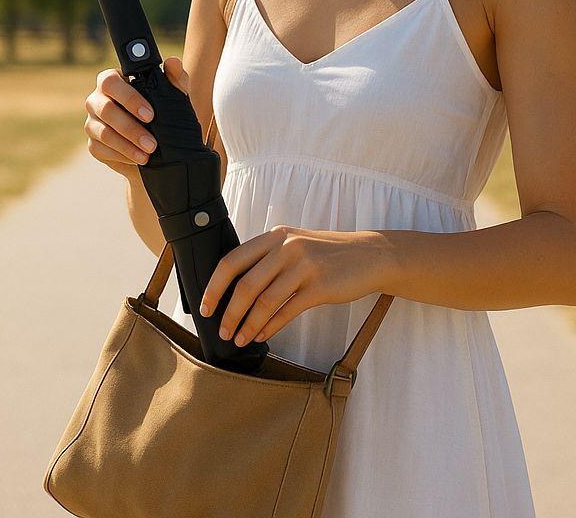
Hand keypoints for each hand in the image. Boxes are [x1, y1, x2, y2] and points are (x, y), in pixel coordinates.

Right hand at [84, 57, 190, 174]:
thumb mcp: (174, 97)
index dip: (129, 98)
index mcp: (113, 81)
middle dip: (130, 128)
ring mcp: (92, 122)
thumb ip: (175, 78)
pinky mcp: (93, 143)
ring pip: (103, 132)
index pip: (110, 82)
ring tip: (148, 153)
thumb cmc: (164, 113)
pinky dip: (122, 156)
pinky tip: (138, 159)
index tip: (151, 114)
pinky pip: (101, 149)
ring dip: (127, 145)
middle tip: (152, 142)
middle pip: (105, 109)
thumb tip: (173, 62)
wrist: (159, 147)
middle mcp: (97, 99)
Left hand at [200, 226, 385, 346]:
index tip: (206, 307)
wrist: (369, 255)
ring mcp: (305, 266)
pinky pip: (287, 311)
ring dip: (248, 325)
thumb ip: (267, 258)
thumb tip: (233, 287)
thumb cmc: (326, 253)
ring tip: (240, 339)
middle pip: (245, 284)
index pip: (232, 260)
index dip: (214, 286)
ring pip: (265, 301)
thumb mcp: (294, 244)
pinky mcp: (320, 287)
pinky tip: (262, 336)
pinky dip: (271, 327)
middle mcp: (287, 247)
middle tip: (223, 331)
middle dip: (229, 312)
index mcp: (275, 236)